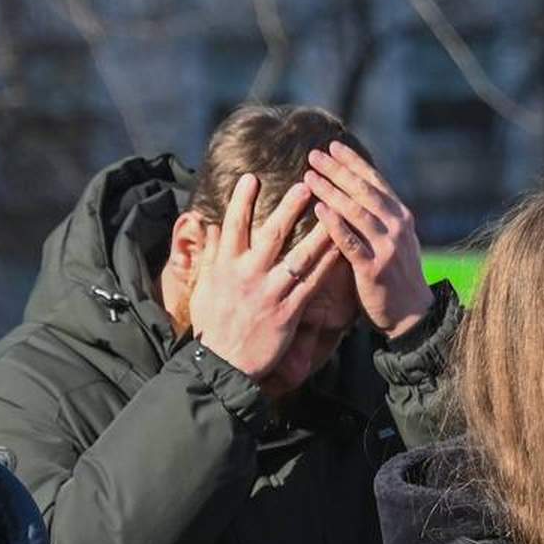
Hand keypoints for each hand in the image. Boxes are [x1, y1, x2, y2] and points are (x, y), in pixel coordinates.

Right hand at [188, 173, 342, 380]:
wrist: (221, 366)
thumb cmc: (212, 327)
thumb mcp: (203, 288)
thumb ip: (210, 255)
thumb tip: (210, 225)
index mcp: (225, 267)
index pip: (232, 226)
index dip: (241, 200)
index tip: (251, 177)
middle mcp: (247, 275)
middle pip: (271, 234)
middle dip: (289, 207)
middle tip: (306, 184)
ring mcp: (269, 293)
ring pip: (298, 256)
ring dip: (317, 231)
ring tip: (333, 210)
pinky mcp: (287, 312)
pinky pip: (312, 284)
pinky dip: (326, 266)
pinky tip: (339, 249)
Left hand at [304, 141, 433, 336]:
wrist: (411, 315)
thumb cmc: (396, 275)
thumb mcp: (395, 239)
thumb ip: (379, 217)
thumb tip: (357, 191)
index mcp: (400, 216)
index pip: (375, 181)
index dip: (353, 162)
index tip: (332, 146)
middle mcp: (397, 226)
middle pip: (364, 190)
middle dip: (338, 170)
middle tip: (314, 155)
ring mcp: (387, 247)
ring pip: (357, 211)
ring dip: (332, 191)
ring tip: (310, 176)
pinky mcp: (374, 269)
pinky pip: (351, 242)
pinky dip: (335, 224)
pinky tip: (319, 210)